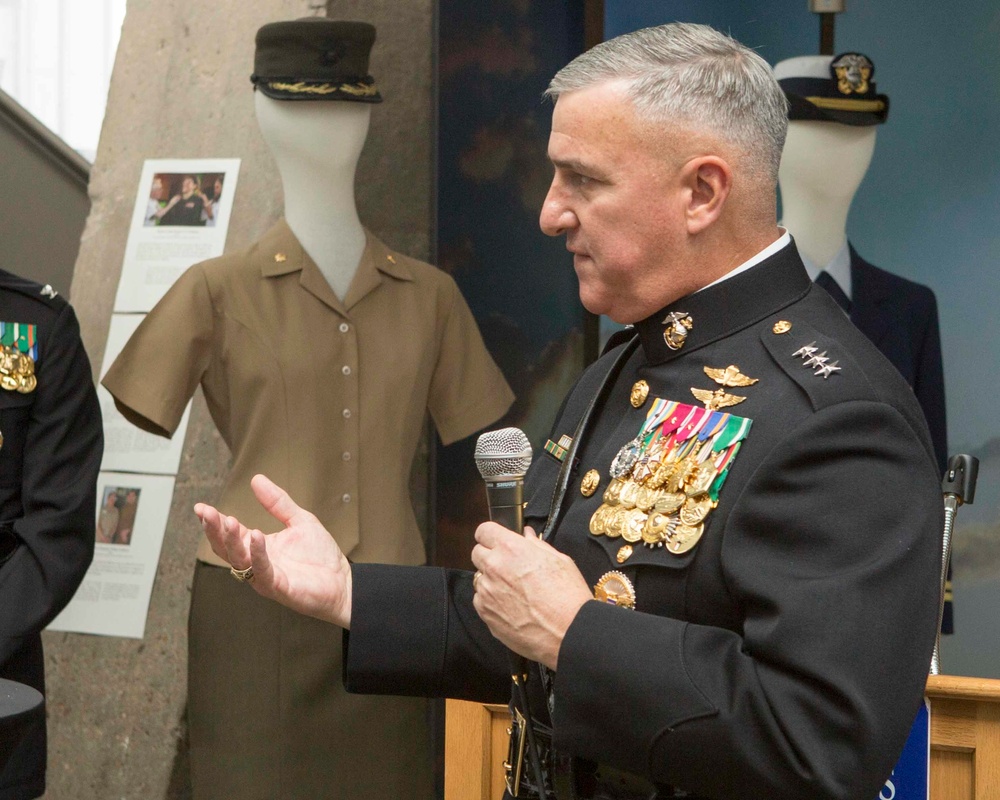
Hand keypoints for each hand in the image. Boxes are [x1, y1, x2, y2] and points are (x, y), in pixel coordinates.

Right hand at [193, 474, 352, 627]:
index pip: (230, 534)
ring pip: (239, 560)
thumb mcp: (299, 520)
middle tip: (206, 513)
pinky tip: (255, 536)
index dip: (215, 521)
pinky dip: (257, 554)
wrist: (343, 581)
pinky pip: (262, 571)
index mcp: (258, 547)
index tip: (201, 508)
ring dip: (232, 541)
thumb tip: (256, 479)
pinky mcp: (278, 587)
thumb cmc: (321, 556)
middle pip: (226, 548)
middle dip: (214, 530)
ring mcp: (265, 576)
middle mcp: (256, 563)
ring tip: (228, 521)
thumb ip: (277, 502)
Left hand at [471, 523, 591, 669]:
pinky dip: (491, 601)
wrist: (568, 633)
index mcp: (512, 548)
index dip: (491, 536)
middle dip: (490, 556)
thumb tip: (526, 535)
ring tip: (514, 592)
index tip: (498, 542)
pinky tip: (511, 607)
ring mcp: (487, 591)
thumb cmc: (568, 596)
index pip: (484, 530)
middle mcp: (494, 567)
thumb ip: (537, 545)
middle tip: (508, 567)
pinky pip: (480, 600)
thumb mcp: (559, 561)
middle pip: (477, 553)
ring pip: (479, 578)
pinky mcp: (485, 613)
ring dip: (491, 580)